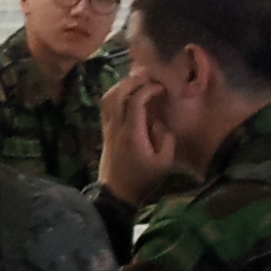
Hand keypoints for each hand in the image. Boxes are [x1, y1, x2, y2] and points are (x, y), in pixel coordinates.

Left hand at [96, 74, 172, 207]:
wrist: (116, 193)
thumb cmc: (143, 180)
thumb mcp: (164, 163)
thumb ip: (166, 138)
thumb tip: (159, 122)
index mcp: (132, 133)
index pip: (136, 101)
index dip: (149, 90)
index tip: (161, 89)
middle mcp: (116, 127)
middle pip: (118, 94)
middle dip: (133, 81)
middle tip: (148, 76)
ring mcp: (108, 128)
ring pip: (108, 99)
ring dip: (121, 86)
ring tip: (137, 81)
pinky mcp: (105, 132)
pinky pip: (106, 107)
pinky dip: (115, 95)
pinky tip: (126, 94)